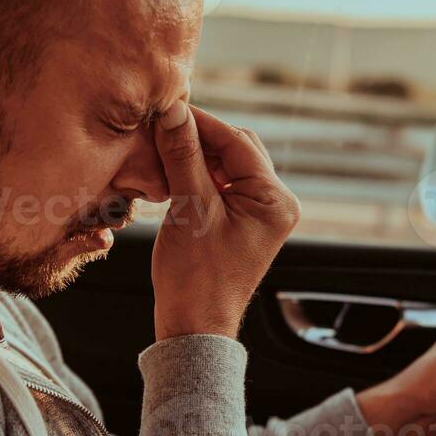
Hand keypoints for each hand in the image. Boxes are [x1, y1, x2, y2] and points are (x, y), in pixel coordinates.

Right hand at [151, 102, 298, 340]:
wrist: (194, 328)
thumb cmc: (196, 278)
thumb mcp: (190, 209)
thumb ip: (183, 156)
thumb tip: (173, 110)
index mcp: (275, 200)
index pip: (237, 141)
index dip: (200, 122)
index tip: (166, 107)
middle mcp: (275, 203)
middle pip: (235, 149)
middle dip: (197, 138)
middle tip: (160, 128)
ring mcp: (258, 214)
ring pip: (225, 165)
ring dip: (193, 156)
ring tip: (160, 151)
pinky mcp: (239, 222)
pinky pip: (219, 185)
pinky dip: (194, 176)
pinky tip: (169, 175)